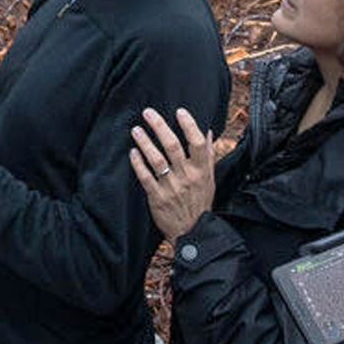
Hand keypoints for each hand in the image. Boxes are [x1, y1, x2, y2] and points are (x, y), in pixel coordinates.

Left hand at [129, 107, 217, 240]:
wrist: (193, 232)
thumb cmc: (201, 202)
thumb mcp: (210, 179)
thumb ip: (208, 155)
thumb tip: (208, 131)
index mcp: (201, 170)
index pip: (197, 143)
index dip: (189, 125)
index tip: (179, 111)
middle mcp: (187, 176)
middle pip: (172, 146)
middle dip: (159, 126)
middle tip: (148, 112)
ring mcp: (171, 187)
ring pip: (156, 160)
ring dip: (145, 142)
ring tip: (136, 129)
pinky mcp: (157, 198)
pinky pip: (145, 177)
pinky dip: (138, 163)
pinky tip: (132, 152)